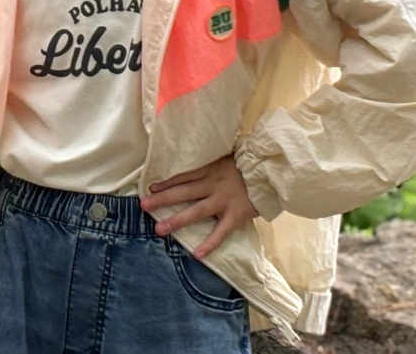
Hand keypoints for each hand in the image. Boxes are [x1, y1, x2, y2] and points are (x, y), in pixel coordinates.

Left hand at [140, 155, 259, 258]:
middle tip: (144, 206)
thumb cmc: (249, 166)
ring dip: (177, 221)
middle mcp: (214, 184)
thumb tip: (193, 173)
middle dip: (162, 199)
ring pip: (196, 211)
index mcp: (211, 170)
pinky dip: (209, 243)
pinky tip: (196, 254)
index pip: (184, 177)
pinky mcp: (236, 215)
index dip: (166, 183)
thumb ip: (212, 167)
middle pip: (183, 192)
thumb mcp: (227, 160)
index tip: (150, 188)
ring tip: (159, 230)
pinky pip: (220, 232)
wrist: (271, 173)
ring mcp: (224, 200)